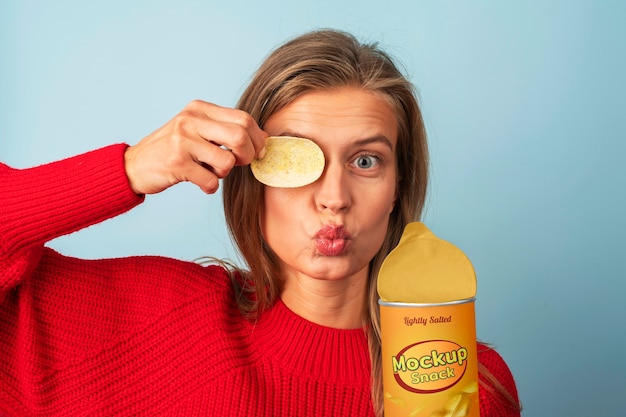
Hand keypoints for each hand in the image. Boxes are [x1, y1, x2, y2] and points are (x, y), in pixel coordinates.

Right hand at [124, 100, 266, 194]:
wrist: (133, 166)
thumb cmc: (171, 150)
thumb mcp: (195, 130)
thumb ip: (223, 129)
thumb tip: (262, 139)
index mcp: (199, 109)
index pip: (244, 118)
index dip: (257, 138)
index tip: (257, 151)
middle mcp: (191, 120)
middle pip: (240, 136)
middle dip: (247, 155)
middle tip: (239, 164)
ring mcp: (182, 141)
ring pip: (227, 161)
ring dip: (224, 173)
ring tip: (210, 171)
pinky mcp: (176, 163)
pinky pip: (210, 181)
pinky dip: (210, 186)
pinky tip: (200, 182)